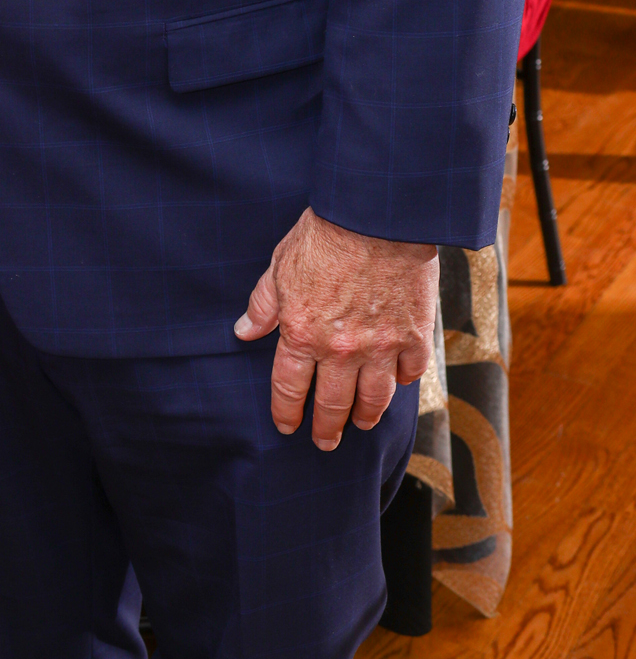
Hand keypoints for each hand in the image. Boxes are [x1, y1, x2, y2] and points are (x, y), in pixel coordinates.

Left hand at [234, 207, 437, 449]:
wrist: (376, 216)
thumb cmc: (324, 235)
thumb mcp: (280, 266)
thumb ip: (263, 305)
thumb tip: (243, 331)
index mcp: (302, 333)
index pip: (289, 388)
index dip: (286, 412)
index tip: (286, 425)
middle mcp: (340, 349)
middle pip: (332, 405)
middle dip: (326, 429)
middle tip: (324, 442)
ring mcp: (380, 346)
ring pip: (374, 399)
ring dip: (364, 417)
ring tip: (360, 425)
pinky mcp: (414, 335)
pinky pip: (409, 373)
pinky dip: (402, 382)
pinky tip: (396, 384)